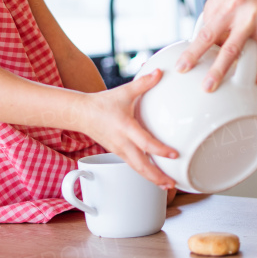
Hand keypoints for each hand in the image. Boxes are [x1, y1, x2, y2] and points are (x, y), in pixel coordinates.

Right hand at [81, 69, 178, 189]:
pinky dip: (145, 173)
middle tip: (173, 183)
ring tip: (168, 186)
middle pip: (140, 165)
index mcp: (125, 127)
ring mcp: (119, 150)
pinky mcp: (118, 153)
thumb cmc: (103, 103)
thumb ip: (143, 83)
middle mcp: (122, 142)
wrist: (82, 114)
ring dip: (152, 179)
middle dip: (156, 176)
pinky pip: (133, 166)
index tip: (174, 154)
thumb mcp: (124, 91)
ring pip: (137, 169)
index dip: (160, 150)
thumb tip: (159, 72)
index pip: (144, 142)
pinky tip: (156, 177)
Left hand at [176, 0, 256, 91]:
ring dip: (219, 71)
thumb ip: (226, 6)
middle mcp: (235, 4)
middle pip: (208, 35)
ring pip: (231, 50)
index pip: (206, 20)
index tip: (196, 54)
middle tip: (182, 69)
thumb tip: (212, 32)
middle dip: (193, 55)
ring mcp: (253, 17)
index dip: (201, 39)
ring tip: (210, 86)